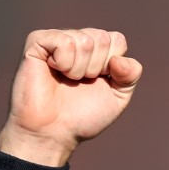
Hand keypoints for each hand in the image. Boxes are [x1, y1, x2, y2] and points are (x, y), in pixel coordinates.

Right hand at [0, 28, 141, 166]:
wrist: (53, 131)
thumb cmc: (82, 116)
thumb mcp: (118, 97)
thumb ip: (130, 76)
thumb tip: (119, 59)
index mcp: (97, 51)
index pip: (117, 39)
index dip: (113, 65)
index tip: (99, 81)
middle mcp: (77, 41)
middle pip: (102, 38)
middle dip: (96, 67)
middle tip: (80, 82)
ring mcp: (57, 39)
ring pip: (84, 41)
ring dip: (79, 69)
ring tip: (66, 80)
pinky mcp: (37, 41)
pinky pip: (64, 41)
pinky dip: (64, 62)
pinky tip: (53, 70)